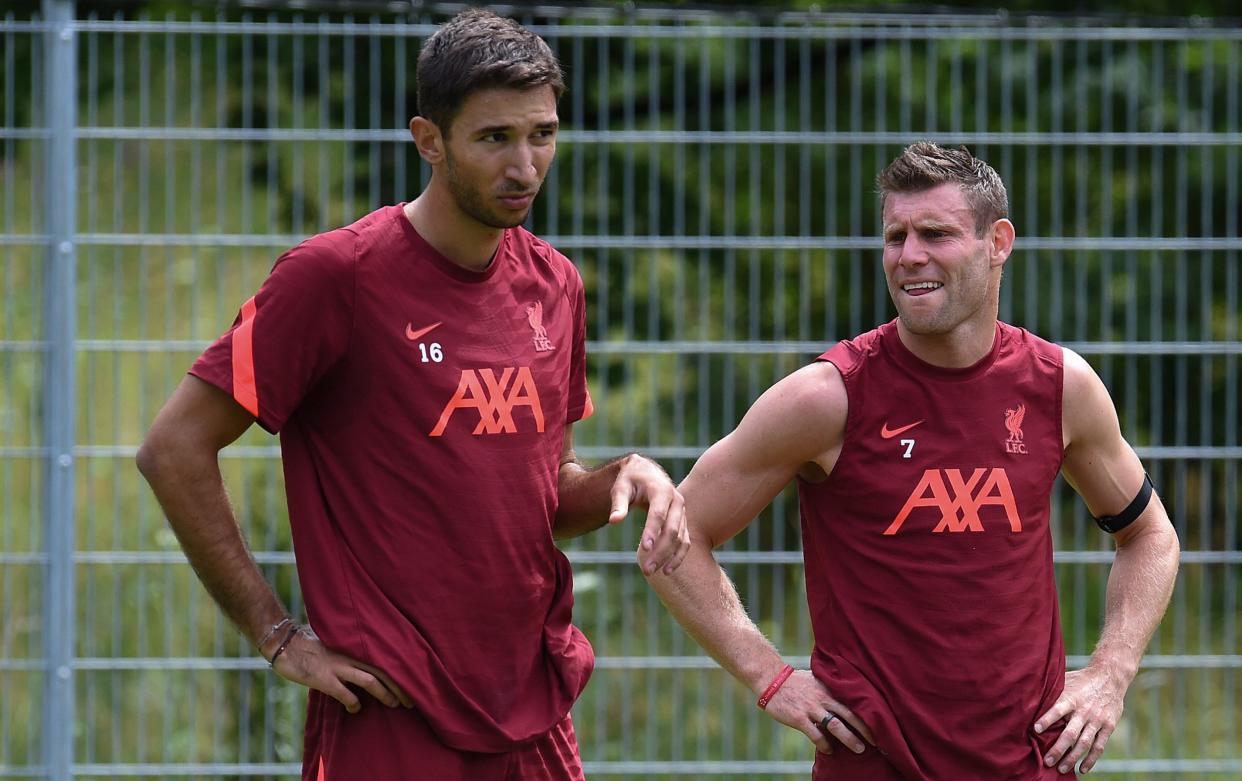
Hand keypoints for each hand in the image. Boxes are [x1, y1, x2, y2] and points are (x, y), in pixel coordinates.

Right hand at [270, 625, 414, 713]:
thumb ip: (349, 653)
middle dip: (399, 686)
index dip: (399, 672)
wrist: (286, 643)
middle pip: (383, 670)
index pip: (384, 659)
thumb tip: (361, 662)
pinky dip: (353, 702)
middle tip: (411, 701)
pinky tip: (355, 708)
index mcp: (354, 647)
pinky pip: (344, 693)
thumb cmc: (309, 644)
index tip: (412, 683)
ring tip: (395, 705)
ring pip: (370, 680)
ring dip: (385, 694)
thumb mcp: (334, 644)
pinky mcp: (324, 678)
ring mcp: (338, 667)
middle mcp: (350, 656)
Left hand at [608, 455, 689, 575]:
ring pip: (679, 538)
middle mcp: (676, 501)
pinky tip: (667, 571)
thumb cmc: (630, 480)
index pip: (658, 513)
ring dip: (667, 557)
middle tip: (646, 570)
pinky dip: (678, 557)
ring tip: (650, 572)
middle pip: (671, 530)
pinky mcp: (682, 522)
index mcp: (661, 490)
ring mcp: (682, 513)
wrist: (646, 473)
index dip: (652, 531)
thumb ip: (618, 504)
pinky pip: (685, 542)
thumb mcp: (620, 488)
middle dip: (660, 551)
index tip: (644, 549)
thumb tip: (614, 521)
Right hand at [765, 669, 874, 754]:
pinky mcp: (799, 718)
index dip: (867, 713)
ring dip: (849, 739)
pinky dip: (825, 744)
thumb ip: (831, 687)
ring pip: (836, 726)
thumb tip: (846, 696)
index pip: (853, 701)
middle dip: (865, 729)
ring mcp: (811, 708)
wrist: (771, 679)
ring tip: (860, 749)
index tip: (879, 724)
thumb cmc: (795, 680)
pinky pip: (816, 735)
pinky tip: (829, 751)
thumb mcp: (816, 678)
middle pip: (850, 714)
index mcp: (829, 688)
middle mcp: (823, 697)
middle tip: (877, 742)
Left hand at [1034, 665, 1125, 773]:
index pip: (1057, 710)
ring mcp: (1097, 720)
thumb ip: (1052, 692)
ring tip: (1062, 769)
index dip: (1047, 719)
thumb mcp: (1065, 681)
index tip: (1035, 729)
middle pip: (1070, 733)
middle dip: (1058, 749)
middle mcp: (1084, 711)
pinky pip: (1099, 746)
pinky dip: (1091, 759)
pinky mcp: (1108, 726)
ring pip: (1084, 743)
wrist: (1110, 676)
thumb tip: (1028, 696)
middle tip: (1047, 761)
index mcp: (1071, 698)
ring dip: (1073, 758)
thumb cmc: (1081, 680)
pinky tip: (1082, 769)